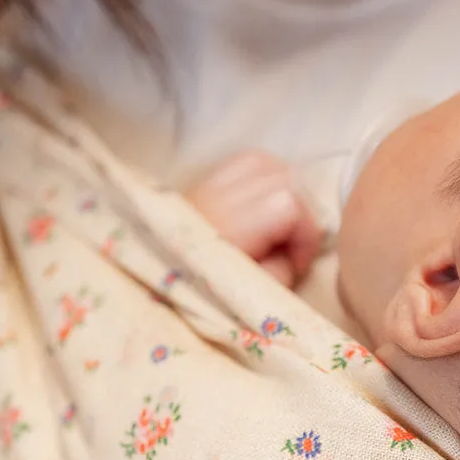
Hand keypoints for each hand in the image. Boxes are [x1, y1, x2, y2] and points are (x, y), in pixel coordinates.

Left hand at [188, 151, 323, 286]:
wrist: (153, 281)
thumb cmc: (204, 296)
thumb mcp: (252, 297)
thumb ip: (282, 273)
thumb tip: (295, 251)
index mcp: (229, 230)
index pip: (289, 202)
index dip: (306, 233)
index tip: (297, 263)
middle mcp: (217, 198)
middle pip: (284, 176)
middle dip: (301, 211)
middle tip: (291, 245)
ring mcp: (208, 185)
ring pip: (267, 161)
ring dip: (285, 189)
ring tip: (279, 224)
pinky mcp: (203, 181)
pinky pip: (245, 162)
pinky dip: (264, 178)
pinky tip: (262, 206)